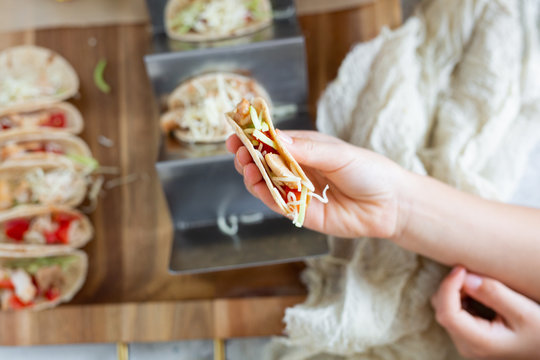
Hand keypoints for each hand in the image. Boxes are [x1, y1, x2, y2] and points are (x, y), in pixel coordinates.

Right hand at [226, 130, 406, 238]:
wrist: (390, 204)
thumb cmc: (368, 170)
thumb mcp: (338, 154)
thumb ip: (306, 149)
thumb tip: (274, 138)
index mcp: (306, 149)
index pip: (273, 142)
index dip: (253, 138)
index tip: (235, 134)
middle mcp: (298, 169)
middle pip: (264, 163)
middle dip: (248, 157)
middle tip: (238, 152)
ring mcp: (298, 191)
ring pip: (267, 184)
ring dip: (252, 175)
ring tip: (246, 167)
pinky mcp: (302, 213)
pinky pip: (279, 204)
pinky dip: (265, 195)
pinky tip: (257, 185)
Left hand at [431, 266, 539, 359]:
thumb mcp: (524, 312)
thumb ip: (494, 293)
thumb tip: (466, 277)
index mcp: (479, 342)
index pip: (447, 314)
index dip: (449, 287)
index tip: (462, 268)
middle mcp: (466, 345)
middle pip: (441, 309)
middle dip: (452, 287)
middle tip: (474, 274)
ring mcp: (465, 342)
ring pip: (444, 309)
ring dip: (455, 291)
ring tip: (478, 283)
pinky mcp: (467, 335)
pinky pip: (452, 311)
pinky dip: (460, 297)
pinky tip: (478, 293)